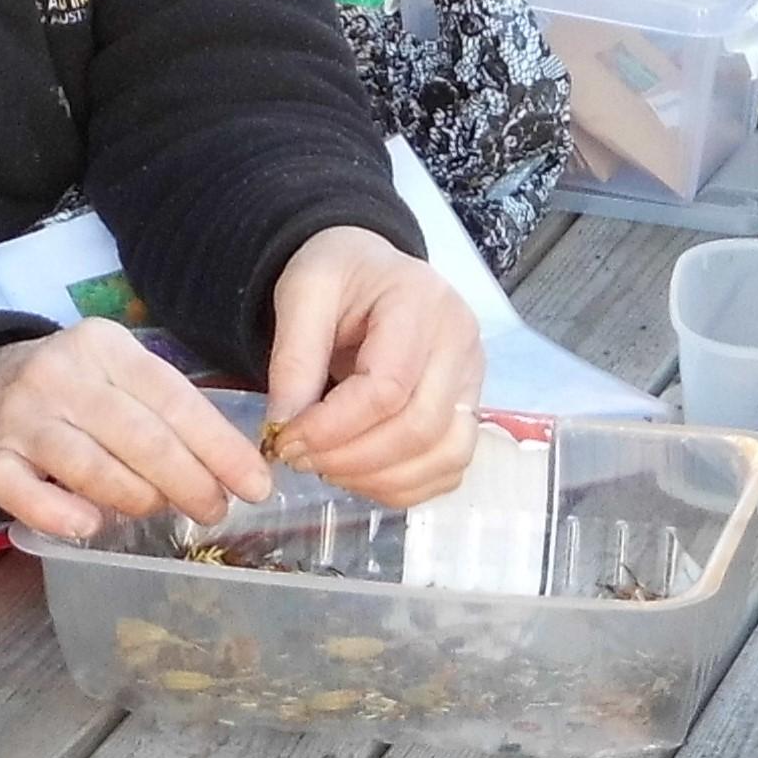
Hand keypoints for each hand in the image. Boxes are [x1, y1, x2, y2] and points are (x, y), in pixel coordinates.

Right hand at [0, 319, 273, 543]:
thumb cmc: (74, 392)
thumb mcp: (121, 379)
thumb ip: (170, 413)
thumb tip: (237, 470)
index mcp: (105, 347)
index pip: (174, 400)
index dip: (220, 448)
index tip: (256, 486)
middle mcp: (60, 375)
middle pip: (140, 437)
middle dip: (189, 482)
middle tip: (214, 511)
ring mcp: (20, 418)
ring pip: (92, 468)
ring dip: (138, 499)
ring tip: (160, 512)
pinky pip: (27, 495)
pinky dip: (62, 514)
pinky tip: (90, 526)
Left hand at [265, 228, 483, 510]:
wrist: (372, 271)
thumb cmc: (340, 275)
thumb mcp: (303, 293)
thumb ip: (293, 359)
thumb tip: (283, 428)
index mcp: (422, 303)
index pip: (388, 387)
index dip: (333, 427)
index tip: (284, 438)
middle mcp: (463, 344)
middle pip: (421, 428)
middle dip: (353, 459)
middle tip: (301, 460)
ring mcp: (474, 382)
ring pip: (444, 457)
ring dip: (380, 479)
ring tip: (329, 469)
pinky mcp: (470, 411)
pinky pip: (449, 469)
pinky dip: (405, 486)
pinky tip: (360, 474)